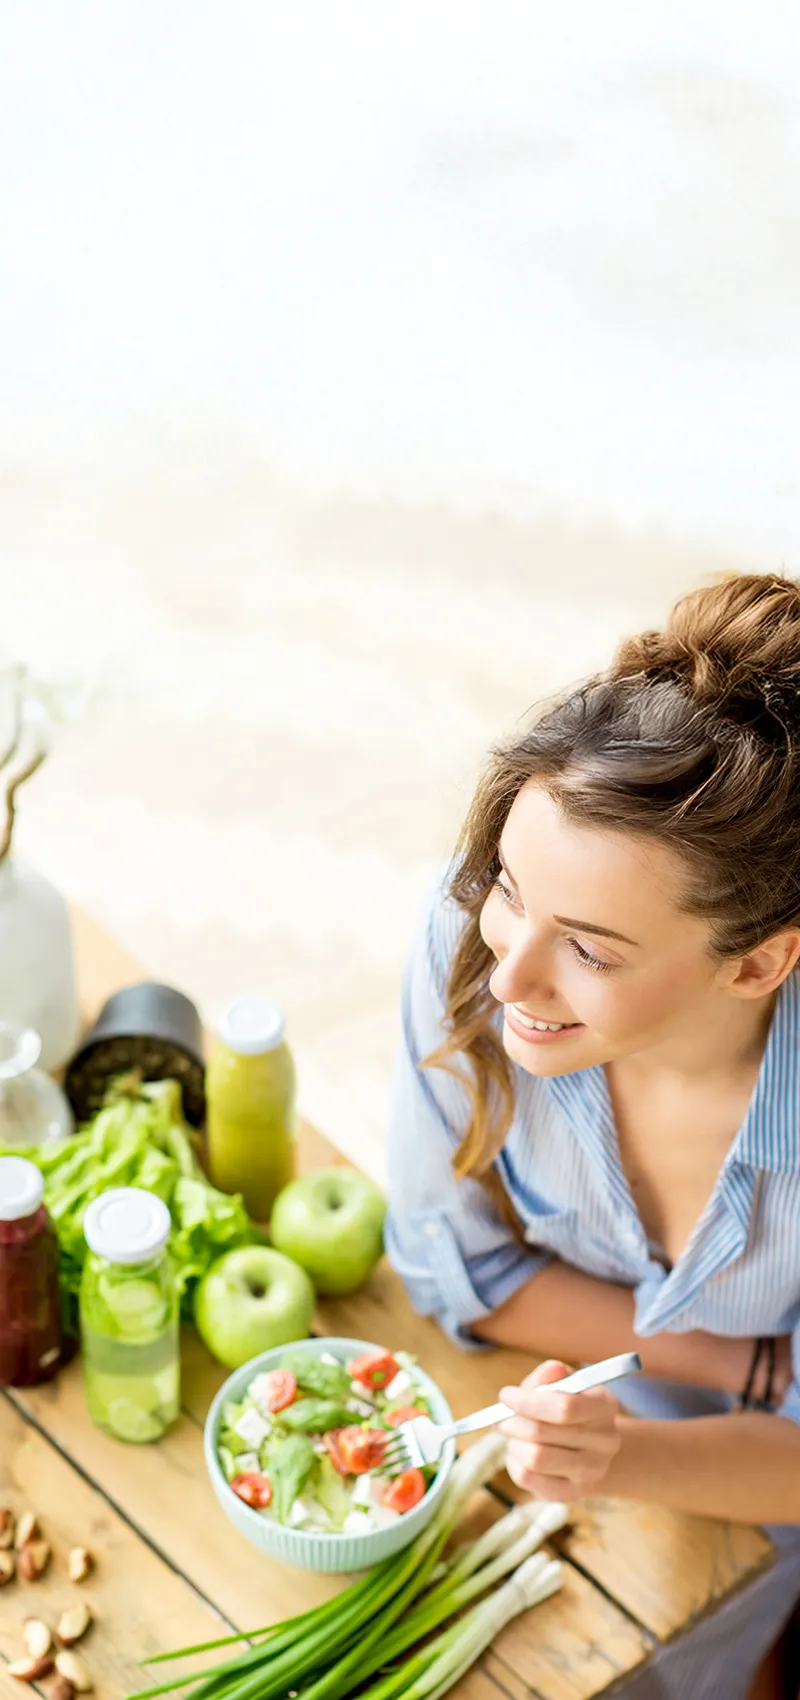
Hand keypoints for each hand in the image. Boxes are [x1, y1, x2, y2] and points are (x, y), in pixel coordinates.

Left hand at [499, 1359, 620, 1502]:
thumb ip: (550, 1375)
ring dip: (514, 1443)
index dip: (528, 1401)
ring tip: (514, 1435)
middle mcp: (605, 1442)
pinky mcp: (572, 1494)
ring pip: (534, 1458)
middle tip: (501, 1417)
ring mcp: (591, 1473)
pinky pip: (529, 1479)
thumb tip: (544, 1375)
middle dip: (512, 1422)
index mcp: (604, 1407)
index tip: (506, 1395)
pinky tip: (520, 1453)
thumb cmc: (570, 1407)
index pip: (564, 1407)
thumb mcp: (564, 1382)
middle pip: (543, 1433)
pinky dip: (514, 1463)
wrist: (589, 1447)